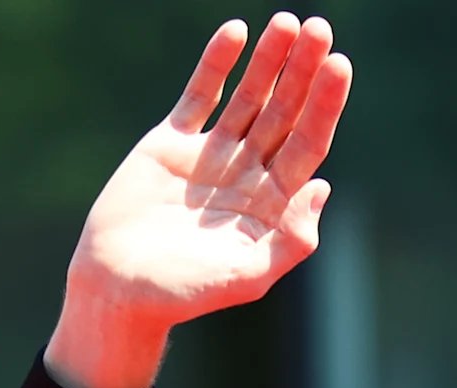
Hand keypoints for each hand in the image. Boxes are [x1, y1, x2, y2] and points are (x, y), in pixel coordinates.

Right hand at [43, 12, 352, 387]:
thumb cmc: (185, 292)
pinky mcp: (171, 143)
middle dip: (303, 72)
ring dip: (269, 61)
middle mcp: (247, 174)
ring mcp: (211, 155)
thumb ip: (291, 238)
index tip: (339, 65)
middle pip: (285, 113)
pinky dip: (217, 64)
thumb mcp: (249, 275)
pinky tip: (236, 31)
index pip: (307, 143)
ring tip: (289, 22)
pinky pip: (200, 95)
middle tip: (320, 28)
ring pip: (248, 98)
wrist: (118, 288)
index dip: (324, 105)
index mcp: (272, 203)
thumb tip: (322, 186)